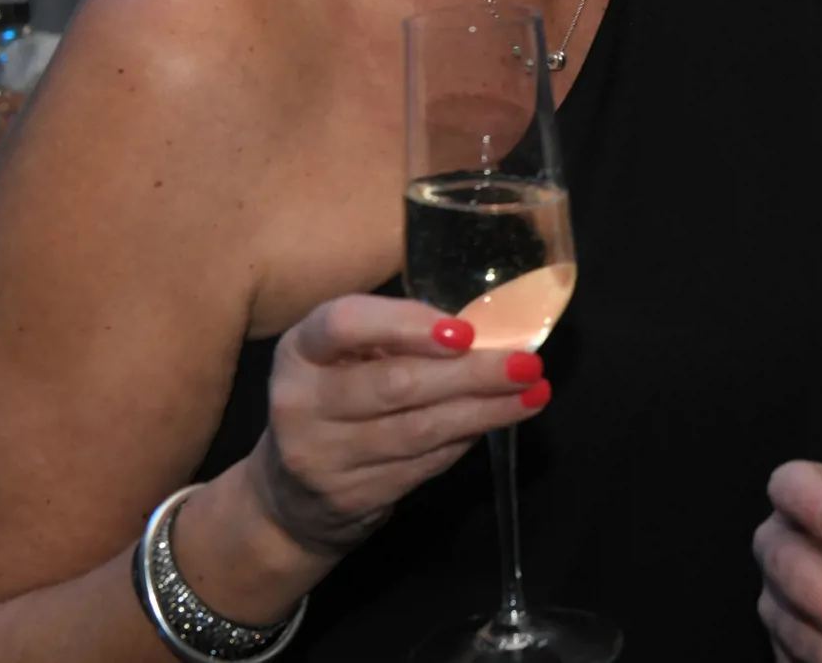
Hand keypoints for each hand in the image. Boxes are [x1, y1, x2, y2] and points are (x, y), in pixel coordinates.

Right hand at [245, 294, 548, 557]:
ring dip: (483, 411)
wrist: (290, 496)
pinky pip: (421, 465)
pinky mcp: (349, 498)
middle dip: (470, 373)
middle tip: (526, 364)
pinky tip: (493, 423)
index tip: (465, 331)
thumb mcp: (345, 356)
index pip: (345, 324)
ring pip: (417, 431)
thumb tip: (484, 331)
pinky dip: (464, 441)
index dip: (406, 325)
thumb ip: (396, 338)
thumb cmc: (334, 398)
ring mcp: (321, 456)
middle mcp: (300, 401)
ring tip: (531, 395)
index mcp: (300, 348)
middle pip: (394, 383)